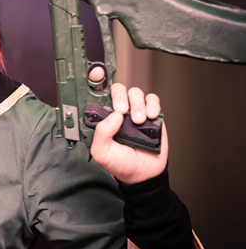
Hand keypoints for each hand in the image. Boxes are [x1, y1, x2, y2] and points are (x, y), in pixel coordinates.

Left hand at [87, 68, 167, 183]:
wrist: (142, 174)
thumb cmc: (120, 163)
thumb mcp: (101, 151)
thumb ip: (101, 132)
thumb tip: (113, 115)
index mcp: (102, 117)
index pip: (97, 95)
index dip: (95, 81)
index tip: (96, 74)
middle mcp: (118, 111)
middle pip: (117, 89)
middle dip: (119, 96)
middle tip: (122, 111)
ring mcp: (135, 111)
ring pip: (135, 93)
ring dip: (136, 104)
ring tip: (137, 121)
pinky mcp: (152, 114)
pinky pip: (152, 100)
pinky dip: (152, 105)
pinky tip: (150, 116)